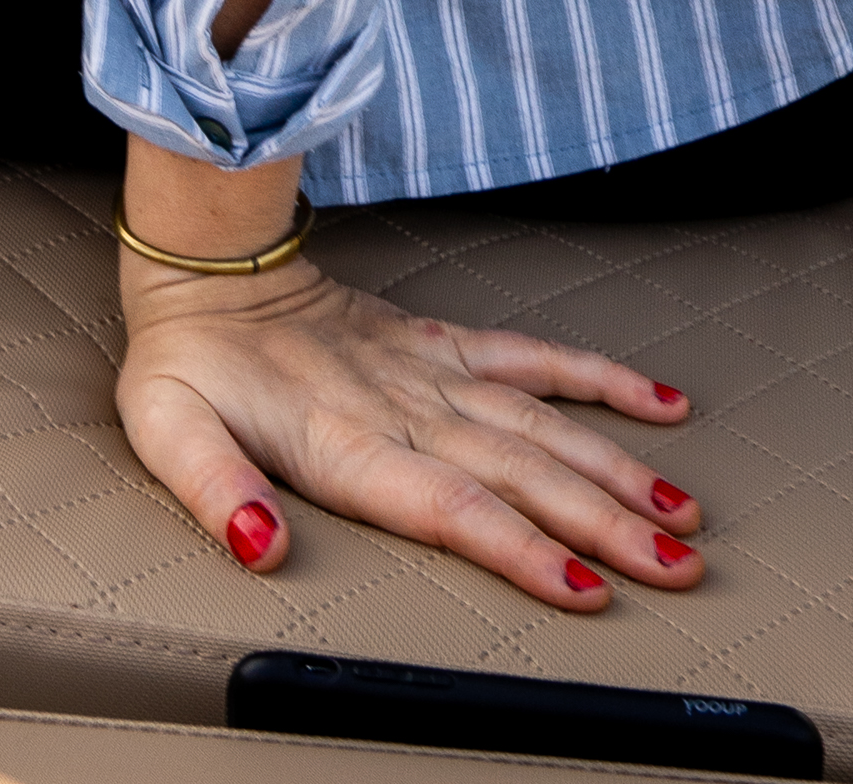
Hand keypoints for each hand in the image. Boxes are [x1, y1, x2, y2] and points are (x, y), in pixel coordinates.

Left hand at [117, 240, 700, 612]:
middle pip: (522, 474)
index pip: (452, 505)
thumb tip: (259, 546)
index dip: (521, 549)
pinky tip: (660, 404)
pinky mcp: (443, 341)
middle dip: (604, 525)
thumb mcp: (170, 431)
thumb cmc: (189, 361)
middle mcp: (406, 404)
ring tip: (682, 513)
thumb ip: (217, 492)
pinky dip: (600, 378)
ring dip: (616, 470)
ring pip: (543, 424)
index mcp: (348, 437)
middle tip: (675, 566)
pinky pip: (533, 357)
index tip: (584, 588)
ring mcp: (433, 370)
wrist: (206, 263)